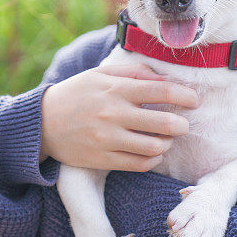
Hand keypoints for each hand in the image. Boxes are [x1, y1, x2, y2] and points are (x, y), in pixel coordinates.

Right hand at [40, 64, 198, 171]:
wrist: (42, 123)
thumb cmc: (77, 94)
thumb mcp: (101, 74)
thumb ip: (134, 73)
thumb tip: (165, 78)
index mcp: (115, 88)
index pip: (162, 92)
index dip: (185, 96)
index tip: (194, 100)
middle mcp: (113, 114)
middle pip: (165, 123)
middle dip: (182, 125)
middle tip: (183, 124)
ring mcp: (108, 139)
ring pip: (155, 147)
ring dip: (167, 144)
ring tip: (165, 139)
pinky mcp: (103, 159)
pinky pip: (140, 164)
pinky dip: (153, 159)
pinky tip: (152, 152)